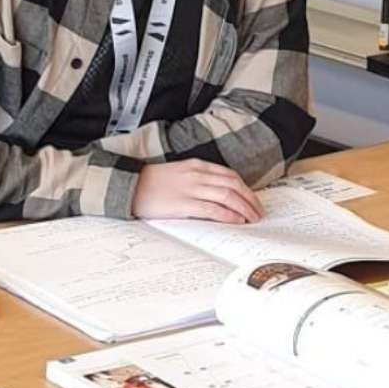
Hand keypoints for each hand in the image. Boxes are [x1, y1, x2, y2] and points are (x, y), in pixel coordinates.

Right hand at [131, 160, 264, 223]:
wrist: (129, 186)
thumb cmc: (153, 183)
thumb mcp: (180, 174)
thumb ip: (199, 180)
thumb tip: (221, 195)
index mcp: (197, 166)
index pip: (230, 175)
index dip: (246, 189)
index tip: (254, 200)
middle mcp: (197, 175)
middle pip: (233, 185)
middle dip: (250, 199)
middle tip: (259, 212)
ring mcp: (191, 189)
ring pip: (227, 196)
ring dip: (244, 208)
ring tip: (252, 219)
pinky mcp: (183, 204)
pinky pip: (212, 209)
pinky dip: (228, 215)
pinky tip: (236, 221)